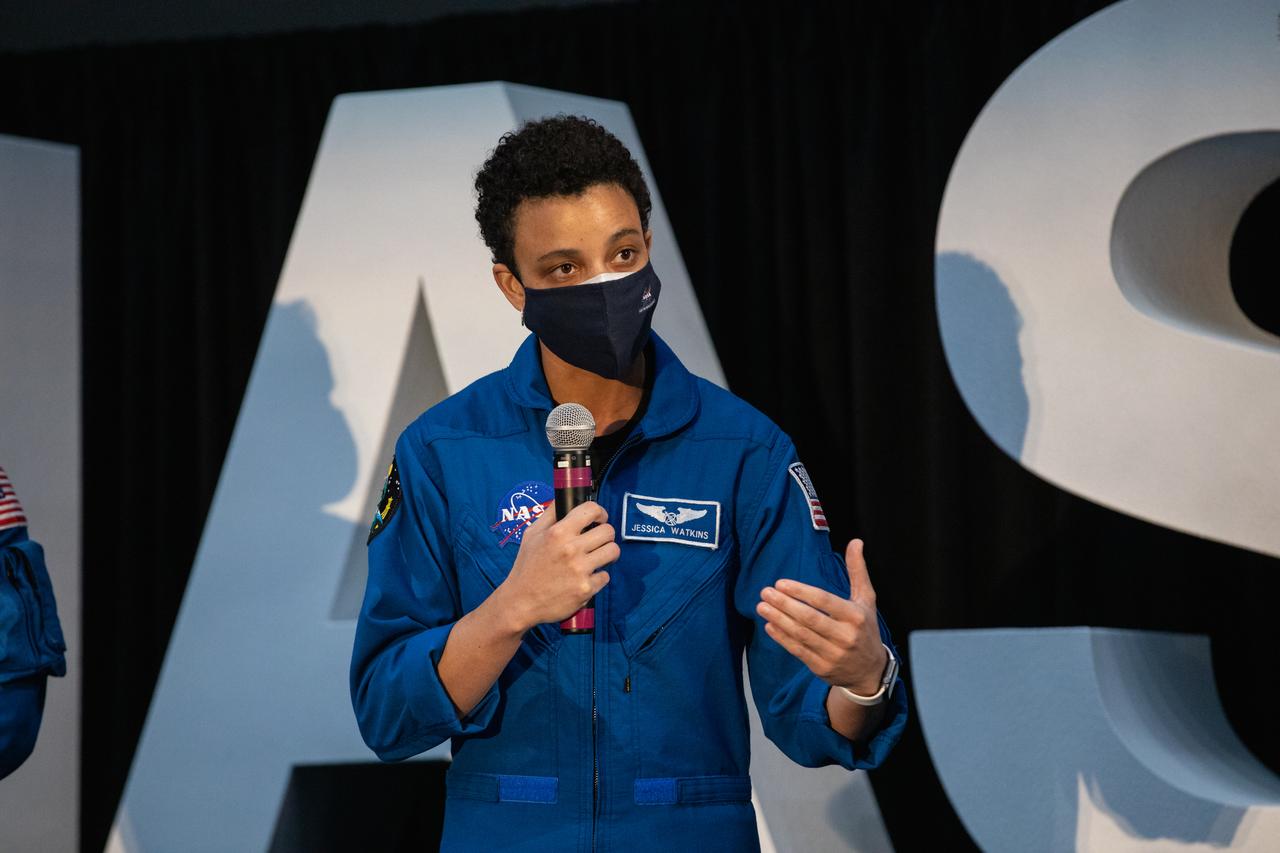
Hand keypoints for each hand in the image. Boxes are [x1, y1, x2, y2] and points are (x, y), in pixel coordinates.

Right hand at [497, 500, 618, 631]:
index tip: (599, 519)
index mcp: (558, 532)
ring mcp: (580, 570)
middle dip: (605, 534)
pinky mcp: (586, 589)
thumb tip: (565, 498)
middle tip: (598, 540)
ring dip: (607, 554)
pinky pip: (605, 576)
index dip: (600, 512)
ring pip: (613, 551)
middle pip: (608, 531)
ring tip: (597, 557)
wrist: (520, 601)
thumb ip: (550, 514)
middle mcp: (571, 549)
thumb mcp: (531, 534)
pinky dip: (598, 577)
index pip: (592, 510)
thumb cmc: (526, 566)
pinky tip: (586, 578)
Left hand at [755, 539, 886, 694]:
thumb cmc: (865, 628)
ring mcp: (833, 654)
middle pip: (809, 618)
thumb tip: (856, 541)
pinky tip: (769, 626)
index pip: (824, 601)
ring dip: (778, 620)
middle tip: (765, 592)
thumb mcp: (866, 600)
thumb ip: (858, 571)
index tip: (780, 583)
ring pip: (800, 634)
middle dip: (784, 604)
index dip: (801, 592)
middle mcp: (845, 636)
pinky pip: (798, 650)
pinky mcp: (821, 668)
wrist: (870, 671)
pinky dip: (782, 638)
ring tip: (762, 606)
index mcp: (855, 616)